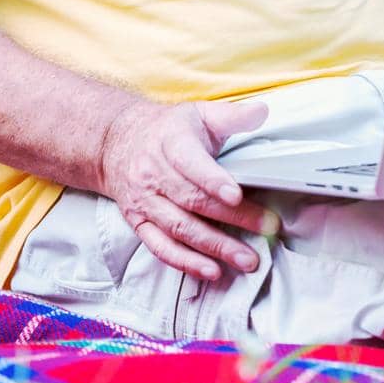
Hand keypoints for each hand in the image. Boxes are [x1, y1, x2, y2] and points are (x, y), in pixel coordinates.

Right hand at [98, 95, 275, 280]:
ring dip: (214, 247)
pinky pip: (161, 247)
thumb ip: (232, 114)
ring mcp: (145, 201)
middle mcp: (154, 174)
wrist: (118, 143)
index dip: (213, 180)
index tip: (236, 195)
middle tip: (266, 228)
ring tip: (246, 258)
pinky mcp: (139, 223)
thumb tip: (263, 111)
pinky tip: (211, 270)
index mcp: (171, 142)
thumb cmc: (168, 130)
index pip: (190, 163)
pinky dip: (186, 262)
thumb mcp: (198, 113)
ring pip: (179, 228)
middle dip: (231, 218)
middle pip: (192, 200)